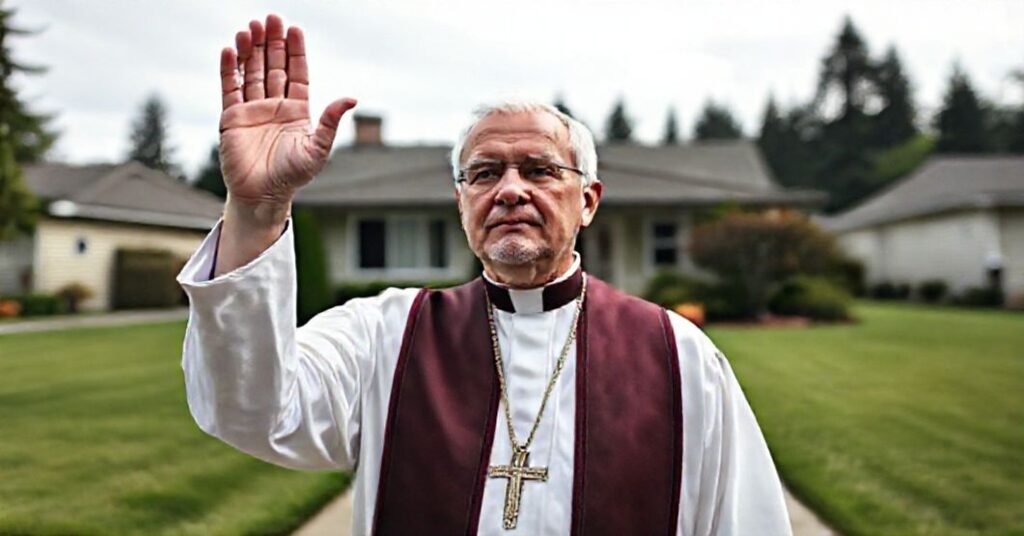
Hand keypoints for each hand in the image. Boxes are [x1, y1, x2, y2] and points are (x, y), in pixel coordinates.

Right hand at [218, 14, 355, 209]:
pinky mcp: (231, 117)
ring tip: (250, 28)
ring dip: (251, 50)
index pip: (297, 73)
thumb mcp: (317, 150)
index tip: (294, 29)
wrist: (262, 196)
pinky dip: (229, 69)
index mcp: (297, 110)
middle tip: (270, 18)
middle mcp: (275, 106)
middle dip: (272, 42)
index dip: (295, 51)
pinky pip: (230, 88)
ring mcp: (252, 110)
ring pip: (252, 72)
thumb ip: (331, 123)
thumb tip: (351, 98)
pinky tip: (231, 50)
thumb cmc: (292, 176)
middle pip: (273, 66)